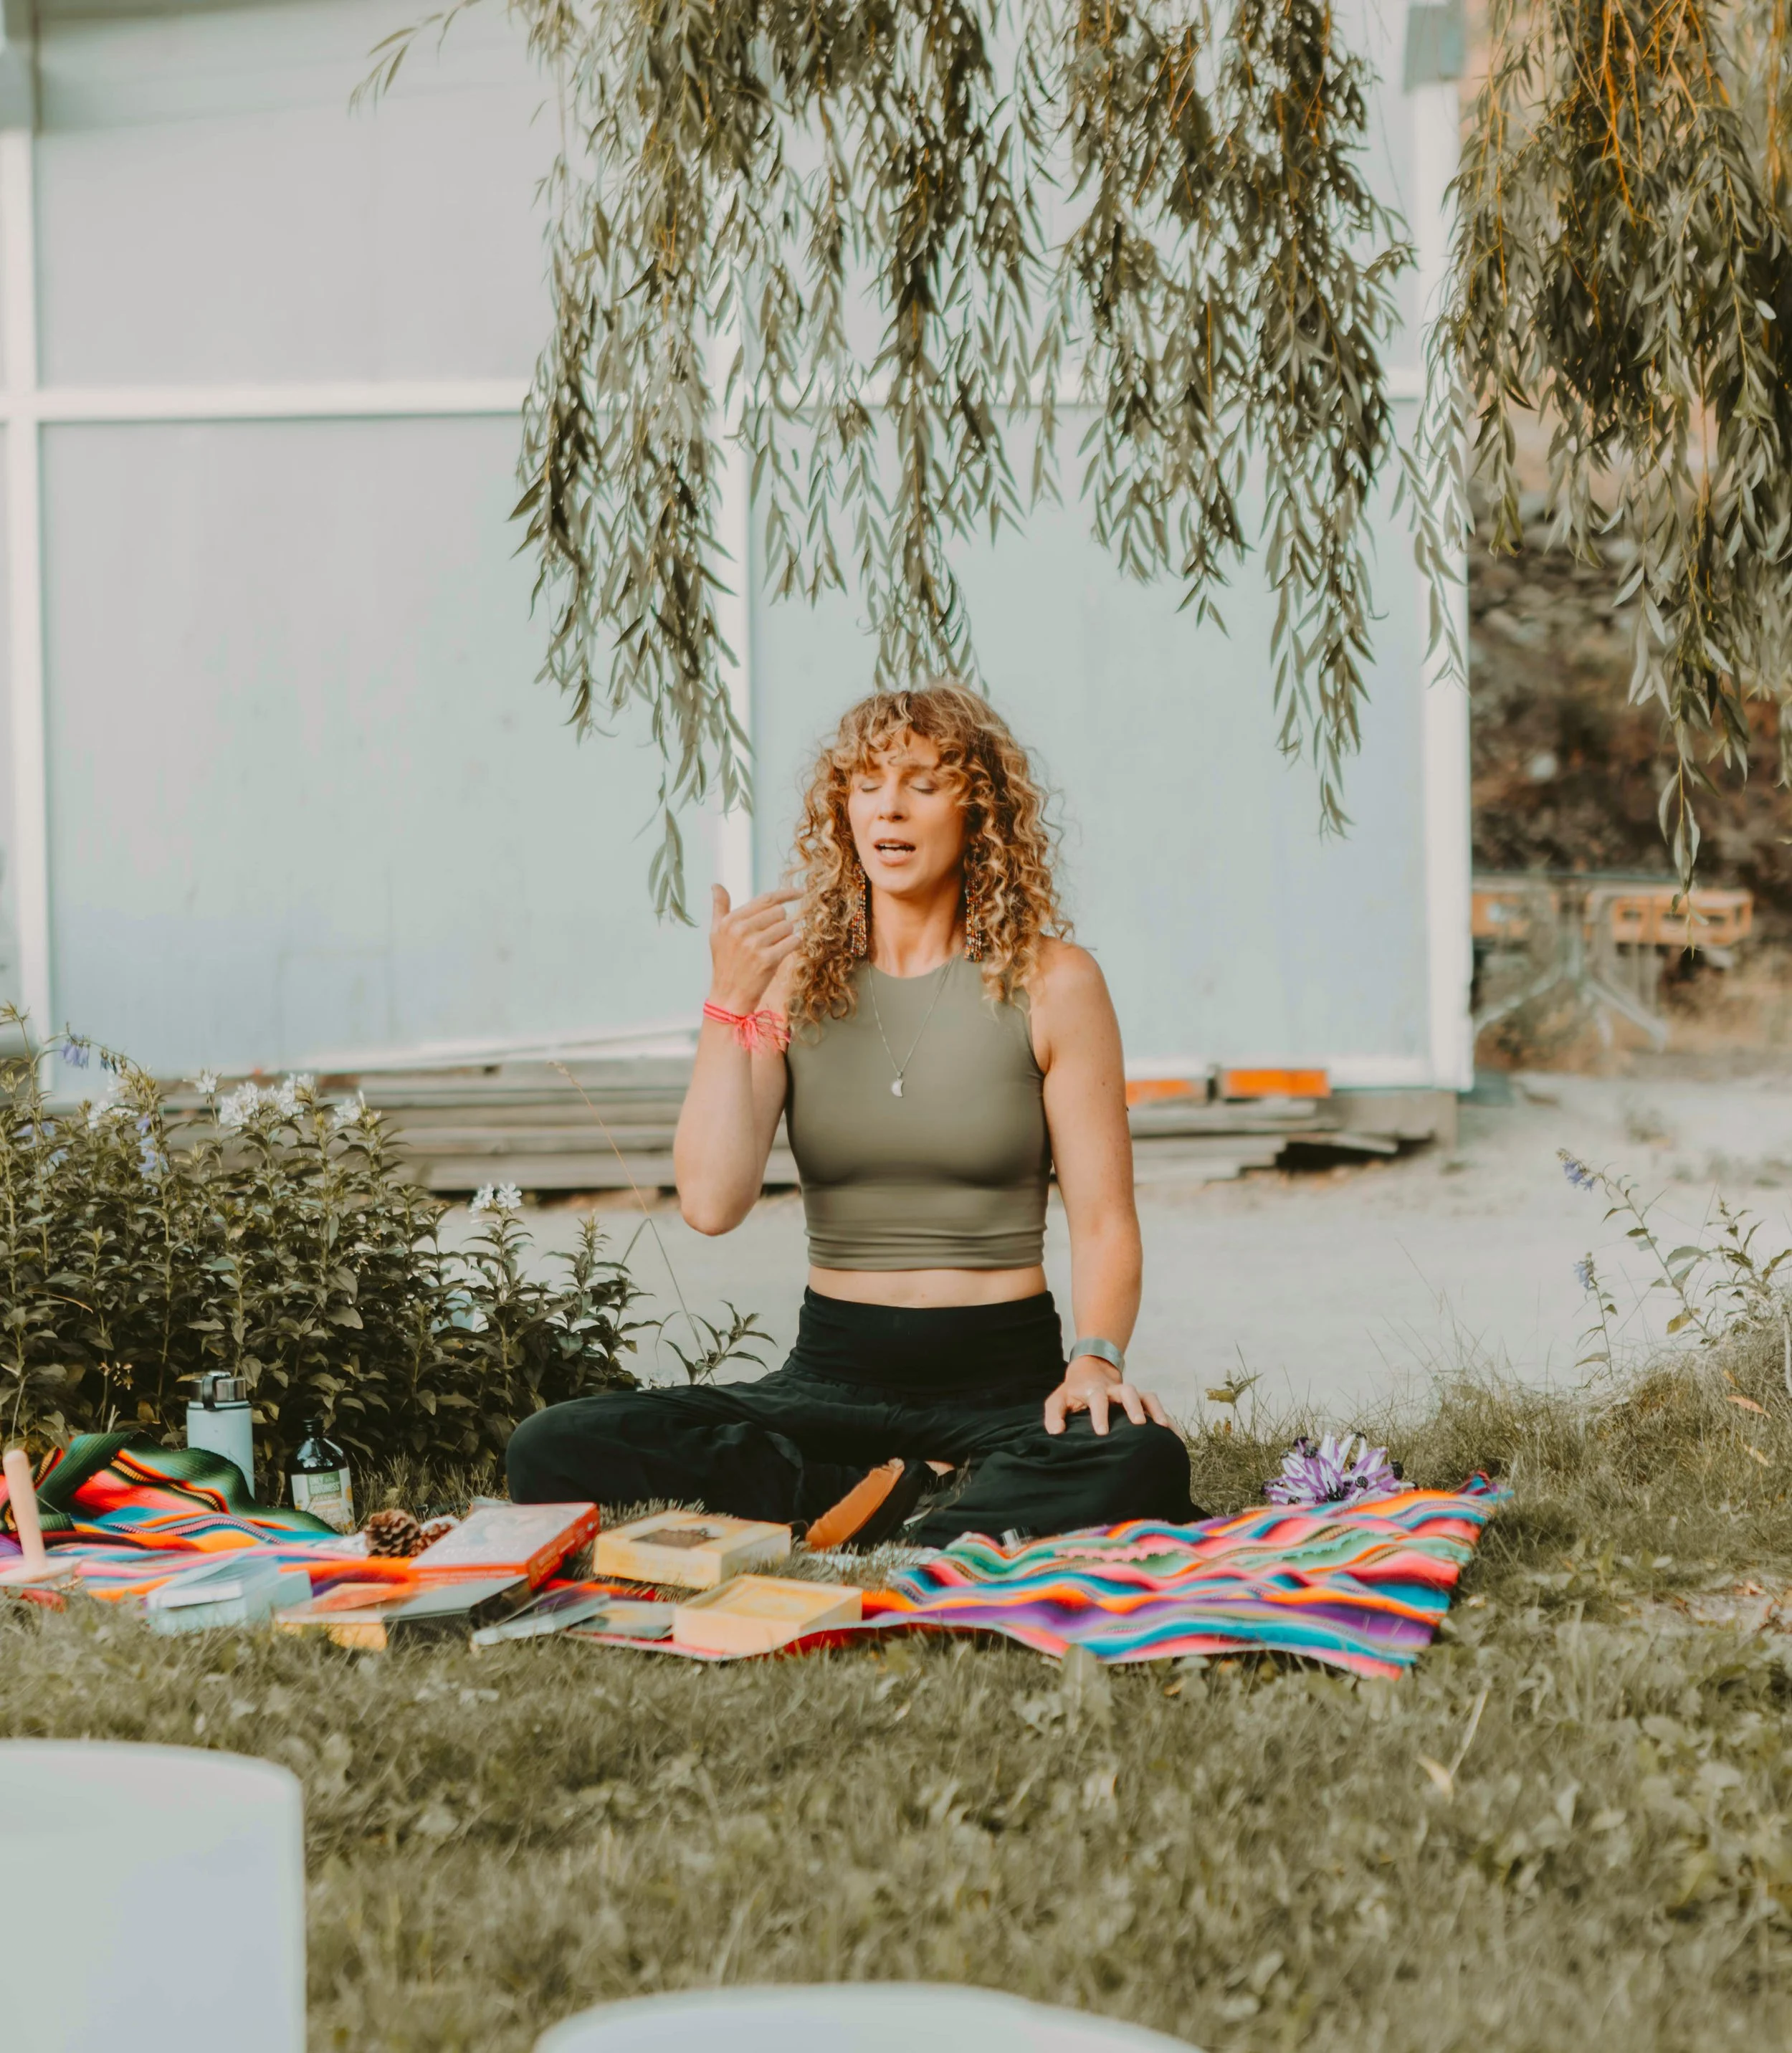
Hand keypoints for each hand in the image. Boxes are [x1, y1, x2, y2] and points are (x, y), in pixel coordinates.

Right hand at [706, 885, 799, 1014]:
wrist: (729, 997)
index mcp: (730, 921)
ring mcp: (754, 945)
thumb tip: (716, 885)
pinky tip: (781, 953)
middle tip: (771, 938)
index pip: (765, 899)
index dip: (786, 894)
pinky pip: (793, 941)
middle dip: (780, 923)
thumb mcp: (717, 934)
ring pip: (788, 926)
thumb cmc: (725, 963)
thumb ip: (720, 908)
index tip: (801, 892)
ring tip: (772, 948)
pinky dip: (793, 945)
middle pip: (779, 912)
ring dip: (786, 936)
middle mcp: (740, 930)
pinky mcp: (767, 960)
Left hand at [1043, 1353, 1169, 1435]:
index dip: (1100, 1415)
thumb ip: (1054, 1415)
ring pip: (1146, 1396)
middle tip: (1139, 1423)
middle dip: (1133, 1406)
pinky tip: (1175, 1436)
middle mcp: (1114, 1390)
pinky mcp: (1141, 1400)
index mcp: (1093, 1390)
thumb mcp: (1058, 1400)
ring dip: (1155, 1410)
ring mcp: (1130, 1393)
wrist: (1091, 1370)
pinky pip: (1156, 1406)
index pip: (1097, 1399)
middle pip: (1127, 1392)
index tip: (1102, 1432)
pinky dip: (1167, 1419)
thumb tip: (1056, 1433)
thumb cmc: (1073, 1392)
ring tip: (1163, 1428)